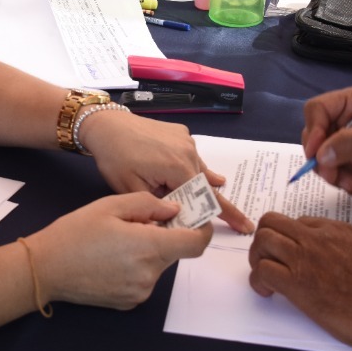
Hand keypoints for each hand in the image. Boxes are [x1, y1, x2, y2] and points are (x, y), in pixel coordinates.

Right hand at [27, 192, 210, 308]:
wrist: (45, 269)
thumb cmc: (74, 233)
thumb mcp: (110, 206)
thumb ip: (148, 205)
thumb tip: (174, 210)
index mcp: (148, 248)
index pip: (195, 244)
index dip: (201, 229)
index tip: (195, 219)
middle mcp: (150, 275)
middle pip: (174, 252)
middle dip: (164, 235)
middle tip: (137, 223)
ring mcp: (140, 292)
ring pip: (158, 265)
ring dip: (148, 251)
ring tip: (117, 241)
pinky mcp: (129, 302)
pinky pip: (144, 279)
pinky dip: (136, 267)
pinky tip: (111, 259)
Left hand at [80, 108, 252, 232]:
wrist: (106, 124)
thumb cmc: (115, 158)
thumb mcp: (132, 189)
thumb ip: (158, 207)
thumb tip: (177, 220)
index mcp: (178, 168)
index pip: (207, 198)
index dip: (226, 214)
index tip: (245, 226)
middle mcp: (189, 152)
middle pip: (205, 185)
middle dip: (212, 203)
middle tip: (234, 221)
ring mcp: (186, 140)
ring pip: (199, 170)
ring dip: (199, 185)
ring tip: (212, 197)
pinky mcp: (181, 133)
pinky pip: (192, 157)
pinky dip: (193, 169)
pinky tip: (205, 177)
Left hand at [248, 208, 351, 350]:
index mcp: (337, 230)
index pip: (299, 222)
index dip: (291, 238)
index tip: (293, 255)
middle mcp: (317, 239)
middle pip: (272, 223)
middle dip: (265, 241)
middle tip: (271, 262)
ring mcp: (306, 260)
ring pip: (262, 242)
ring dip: (257, 258)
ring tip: (266, 278)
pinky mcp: (298, 285)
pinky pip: (262, 272)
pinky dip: (258, 281)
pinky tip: (268, 293)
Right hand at [301, 88, 351, 200]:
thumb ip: (349, 142)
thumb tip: (319, 155)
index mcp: (350, 103)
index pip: (317, 110)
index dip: (313, 131)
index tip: (317, 154)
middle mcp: (345, 121)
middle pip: (315, 139)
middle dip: (324, 161)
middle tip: (335, 177)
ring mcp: (348, 143)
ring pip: (324, 162)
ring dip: (337, 177)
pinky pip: (338, 176)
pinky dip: (349, 187)